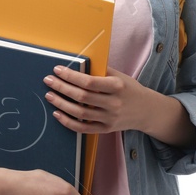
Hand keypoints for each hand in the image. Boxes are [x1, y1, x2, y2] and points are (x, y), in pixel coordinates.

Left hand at [46, 66, 160, 134]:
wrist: (147, 110)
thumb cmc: (130, 90)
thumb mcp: (121, 76)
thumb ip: (102, 71)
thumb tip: (78, 65)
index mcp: (118, 86)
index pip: (89, 82)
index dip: (71, 76)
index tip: (58, 70)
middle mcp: (114, 103)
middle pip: (82, 97)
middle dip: (62, 88)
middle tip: (49, 81)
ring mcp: (110, 118)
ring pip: (80, 113)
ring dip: (61, 104)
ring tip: (49, 95)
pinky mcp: (106, 129)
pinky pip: (83, 128)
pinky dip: (68, 122)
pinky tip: (57, 114)